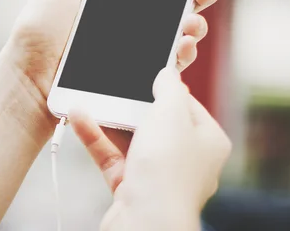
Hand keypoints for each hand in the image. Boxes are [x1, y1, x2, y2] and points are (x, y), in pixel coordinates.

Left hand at [6, 0, 236, 119]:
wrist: (31, 79)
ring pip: (180, 29)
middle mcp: (128, 16)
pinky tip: (184, 45)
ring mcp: (134, 44)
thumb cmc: (40, 30)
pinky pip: (168, 61)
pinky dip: (183, 52)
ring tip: (193, 21)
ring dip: (196, 21)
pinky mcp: (135, 71)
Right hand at [71, 69, 231, 229]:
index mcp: (208, 141)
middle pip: (157, 121)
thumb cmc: (167, 171)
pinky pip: (113, 156)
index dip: (167, 87)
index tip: (147, 73)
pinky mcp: (132, 188)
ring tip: (90, 97)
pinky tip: (81, 118)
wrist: (146, 223)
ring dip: (110, 119)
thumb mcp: (172, 112)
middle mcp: (186, 160)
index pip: (187, 104)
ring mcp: (158, 176)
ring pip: (131, 139)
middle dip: (132, 103)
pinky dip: (97, 138)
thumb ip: (170, 87)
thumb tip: (169, 73)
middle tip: (115, 84)